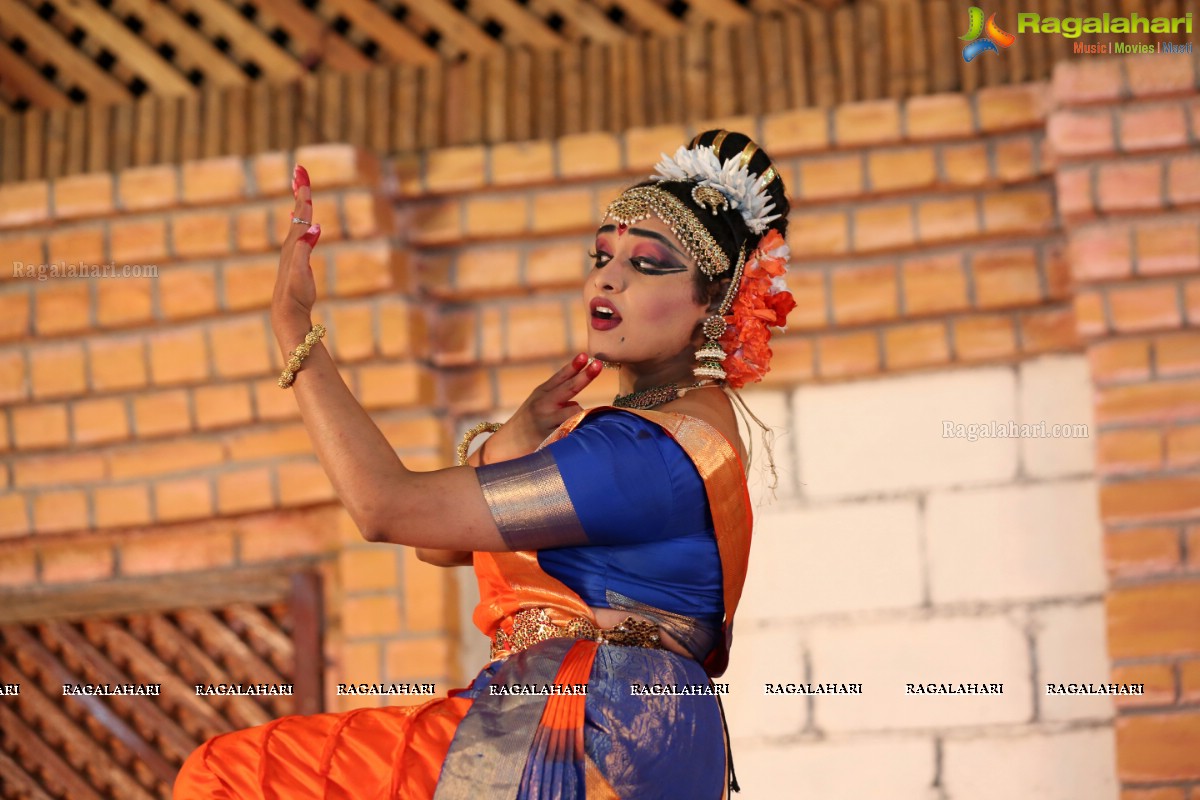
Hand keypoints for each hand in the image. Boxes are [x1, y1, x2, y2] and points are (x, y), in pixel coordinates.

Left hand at [271, 164, 320, 341]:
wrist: (287, 313)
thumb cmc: (296, 294)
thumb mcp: (301, 272)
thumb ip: (305, 249)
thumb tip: (314, 227)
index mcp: (295, 243)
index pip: (301, 213)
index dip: (302, 193)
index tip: (300, 171)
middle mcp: (292, 244)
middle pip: (298, 212)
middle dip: (300, 191)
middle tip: (299, 171)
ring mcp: (294, 252)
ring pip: (298, 222)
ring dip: (301, 204)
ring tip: (301, 190)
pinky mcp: (297, 261)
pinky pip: (300, 235)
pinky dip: (304, 224)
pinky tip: (309, 225)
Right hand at [484, 354, 602, 461]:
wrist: (505, 444)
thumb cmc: (528, 420)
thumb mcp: (538, 400)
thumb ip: (557, 391)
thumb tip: (582, 386)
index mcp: (542, 392)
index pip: (560, 376)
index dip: (573, 365)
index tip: (586, 355)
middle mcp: (543, 404)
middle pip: (568, 388)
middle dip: (585, 377)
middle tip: (598, 365)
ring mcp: (545, 421)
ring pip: (575, 412)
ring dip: (580, 415)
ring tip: (573, 422)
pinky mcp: (547, 438)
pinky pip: (571, 431)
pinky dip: (576, 430)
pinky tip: (574, 434)